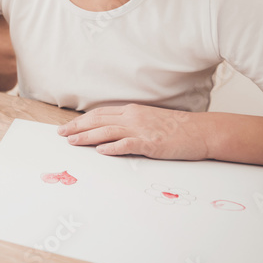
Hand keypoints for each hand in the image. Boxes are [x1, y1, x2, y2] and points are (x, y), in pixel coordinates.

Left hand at [57, 104, 209, 160]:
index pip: (100, 114)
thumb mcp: (150, 120)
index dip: (81, 120)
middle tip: (61, 134)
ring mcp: (142, 130)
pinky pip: (128, 144)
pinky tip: (101, 151)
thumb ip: (131, 123)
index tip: (67, 126)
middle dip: (77, 127)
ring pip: (108, 131)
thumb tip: (110, 132)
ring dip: (87, 137)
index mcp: (132, 111)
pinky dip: (112, 147)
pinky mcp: (151, 143)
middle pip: (98, 120)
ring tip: (72, 142)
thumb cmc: (177, 128)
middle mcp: (134, 117)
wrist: (201, 132)